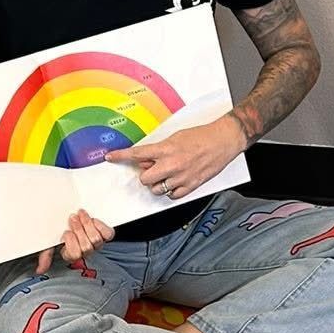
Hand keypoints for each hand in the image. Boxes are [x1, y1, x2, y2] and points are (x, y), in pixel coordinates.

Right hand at [36, 210, 114, 275]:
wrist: (75, 219)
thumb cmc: (62, 233)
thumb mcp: (50, 243)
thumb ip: (45, 255)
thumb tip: (40, 270)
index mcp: (72, 255)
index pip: (75, 254)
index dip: (71, 241)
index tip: (66, 232)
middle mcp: (86, 251)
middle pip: (86, 247)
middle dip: (78, 230)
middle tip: (72, 218)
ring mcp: (97, 244)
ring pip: (96, 239)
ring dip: (87, 224)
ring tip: (81, 215)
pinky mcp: (106, 235)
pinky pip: (107, 234)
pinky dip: (100, 225)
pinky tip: (93, 219)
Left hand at [110, 114, 244, 203]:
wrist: (223, 140)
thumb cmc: (202, 136)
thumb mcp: (176, 137)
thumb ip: (160, 149)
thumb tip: (146, 159)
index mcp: (166, 149)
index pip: (137, 154)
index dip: (121, 156)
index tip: (110, 157)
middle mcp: (172, 164)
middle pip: (144, 178)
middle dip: (146, 175)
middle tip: (153, 169)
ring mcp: (181, 177)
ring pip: (157, 189)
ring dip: (158, 184)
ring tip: (168, 174)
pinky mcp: (191, 186)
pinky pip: (172, 196)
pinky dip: (171, 191)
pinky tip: (176, 182)